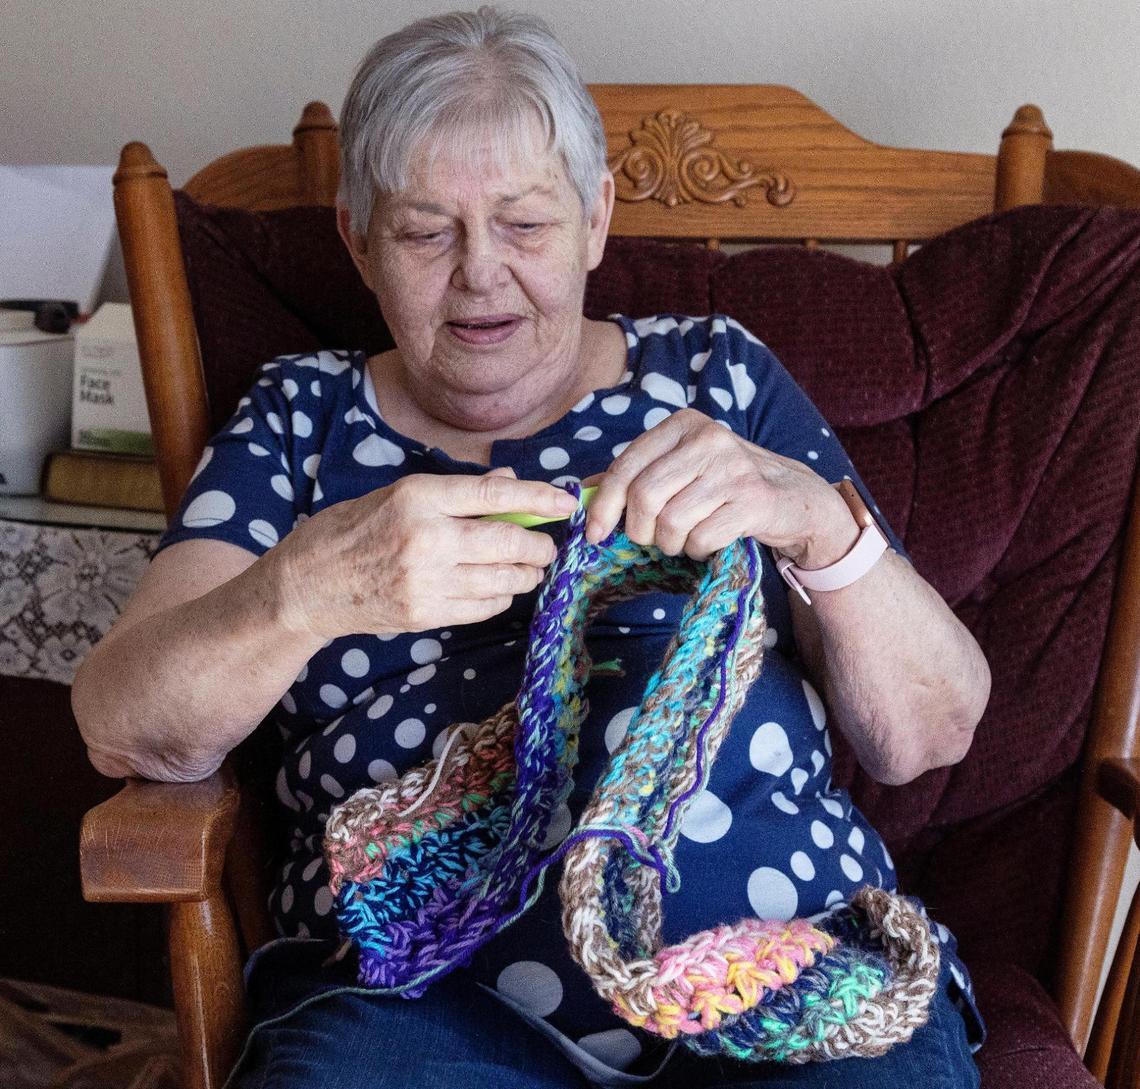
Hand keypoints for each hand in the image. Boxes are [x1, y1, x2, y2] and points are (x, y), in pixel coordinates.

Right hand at [276, 467, 576, 638]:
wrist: (308, 585)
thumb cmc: (352, 529)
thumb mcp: (398, 493)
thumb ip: (457, 491)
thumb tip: (508, 482)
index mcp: (419, 497)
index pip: (495, 494)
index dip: (539, 498)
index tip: (566, 502)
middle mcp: (426, 538)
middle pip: (509, 541)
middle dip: (539, 545)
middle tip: (546, 546)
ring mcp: (426, 580)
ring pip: (503, 579)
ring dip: (526, 574)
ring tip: (528, 567)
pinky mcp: (425, 614)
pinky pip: (484, 607)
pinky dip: (500, 598)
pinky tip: (497, 589)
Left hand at [584, 409, 856, 563]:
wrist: (793, 497)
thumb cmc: (724, 485)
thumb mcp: (679, 469)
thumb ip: (634, 476)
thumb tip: (582, 494)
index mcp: (682, 425)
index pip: (625, 467)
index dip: (603, 506)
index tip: (593, 534)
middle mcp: (707, 438)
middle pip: (644, 497)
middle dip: (640, 531)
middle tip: (652, 540)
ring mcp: (733, 467)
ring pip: (671, 522)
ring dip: (671, 544)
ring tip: (684, 539)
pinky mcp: (754, 499)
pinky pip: (702, 538)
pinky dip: (698, 550)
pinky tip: (709, 542)